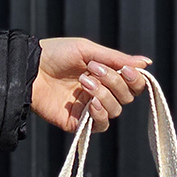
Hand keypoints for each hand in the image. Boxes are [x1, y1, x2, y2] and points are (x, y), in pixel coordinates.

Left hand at [32, 37, 149, 133]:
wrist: (30, 69)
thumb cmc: (56, 54)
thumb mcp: (88, 50)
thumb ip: (117, 59)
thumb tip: (147, 63)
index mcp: (106, 75)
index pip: (132, 84)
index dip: (135, 79)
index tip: (126, 70)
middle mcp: (101, 93)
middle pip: (126, 97)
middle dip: (114, 82)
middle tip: (94, 69)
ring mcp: (90, 109)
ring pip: (115, 110)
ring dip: (103, 94)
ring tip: (83, 81)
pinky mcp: (79, 123)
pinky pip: (101, 125)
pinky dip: (100, 114)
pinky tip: (90, 103)